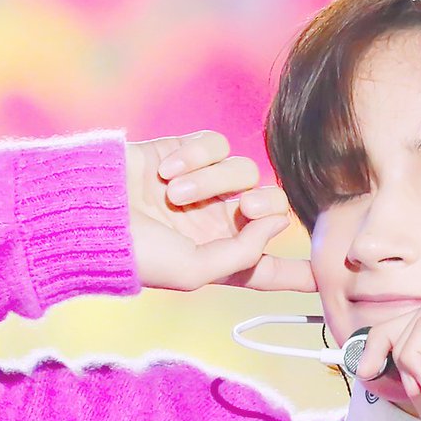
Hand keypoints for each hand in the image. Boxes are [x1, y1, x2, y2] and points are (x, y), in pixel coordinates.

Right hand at [125, 131, 314, 291]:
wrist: (87, 212)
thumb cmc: (137, 252)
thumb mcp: (196, 271)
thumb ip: (245, 253)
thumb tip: (278, 220)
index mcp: (223, 261)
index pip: (272, 269)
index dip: (302, 273)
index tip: (333, 275)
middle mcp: (218, 223)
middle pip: (272, 205)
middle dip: (267, 203)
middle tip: (244, 208)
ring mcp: (204, 187)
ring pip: (244, 171)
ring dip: (211, 181)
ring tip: (174, 193)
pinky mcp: (185, 153)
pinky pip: (215, 145)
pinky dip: (194, 156)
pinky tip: (166, 171)